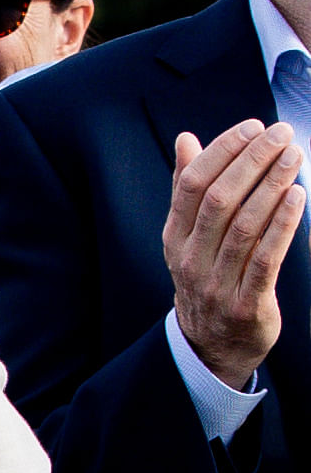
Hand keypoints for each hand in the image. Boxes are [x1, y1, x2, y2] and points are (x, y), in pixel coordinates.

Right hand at [165, 122, 303, 389]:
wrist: (211, 345)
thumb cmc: (207, 275)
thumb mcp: (188, 236)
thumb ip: (188, 189)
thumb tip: (187, 139)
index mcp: (174, 237)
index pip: (192, 185)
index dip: (222, 152)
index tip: (252, 127)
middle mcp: (190, 258)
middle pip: (219, 200)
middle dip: (253, 161)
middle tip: (282, 133)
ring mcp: (216, 283)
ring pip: (245, 226)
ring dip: (272, 185)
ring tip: (295, 156)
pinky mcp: (246, 303)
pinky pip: (266, 258)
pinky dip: (283, 224)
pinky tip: (298, 196)